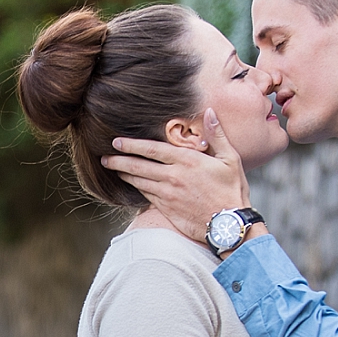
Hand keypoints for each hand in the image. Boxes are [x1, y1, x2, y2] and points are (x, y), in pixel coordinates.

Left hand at [101, 108, 251, 239]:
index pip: (152, 149)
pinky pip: (146, 196)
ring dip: (125, 174)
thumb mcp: (231, 158)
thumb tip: (209, 111)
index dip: (132, 145)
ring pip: (139, 181)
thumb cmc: (232, 191)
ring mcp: (168, 194)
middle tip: (105, 157)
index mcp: (187, 160)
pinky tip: (132, 184)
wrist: (230, 225)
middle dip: (119, 160)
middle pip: (139, 166)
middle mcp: (173, 176)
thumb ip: (217, 134)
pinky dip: (137, 189)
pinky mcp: (167, 209)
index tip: (117, 142)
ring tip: (113, 169)